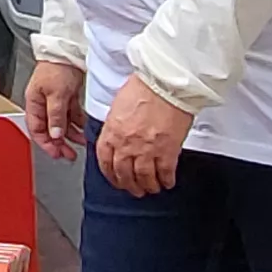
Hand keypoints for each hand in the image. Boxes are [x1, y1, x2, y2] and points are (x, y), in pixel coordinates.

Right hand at [21, 58, 88, 159]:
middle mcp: (43, 104)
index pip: (37, 130)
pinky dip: (77, 123)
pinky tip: (83, 129)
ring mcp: (55, 100)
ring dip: (70, 135)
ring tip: (80, 144)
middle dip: (59, 144)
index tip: (57, 154)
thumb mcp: (56, 94)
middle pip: (50, 130)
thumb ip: (55, 116)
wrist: (67, 50)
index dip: (46, 144)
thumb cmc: (56, 67)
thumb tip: (55, 135)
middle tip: (69, 155)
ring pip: (62, 124)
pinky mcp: (66, 96)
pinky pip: (71, 115)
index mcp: (34, 104)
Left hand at [94, 77, 197, 197]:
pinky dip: (166, 180)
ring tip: (151, 188)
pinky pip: (165, 173)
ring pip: (144, 178)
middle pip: (123, 174)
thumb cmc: (144, 87)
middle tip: (133, 188)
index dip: (110, 174)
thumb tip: (118, 133)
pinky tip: (167, 182)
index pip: (104, 161)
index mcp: (112, 132)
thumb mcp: (119, 105)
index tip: (115, 178)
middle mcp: (126, 145)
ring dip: (147, 186)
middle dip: (128, 185)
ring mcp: (147, 150)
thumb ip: (116, 125)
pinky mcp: (167, 151)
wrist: (166, 83)